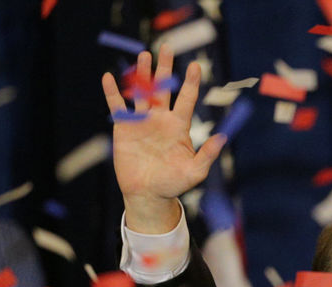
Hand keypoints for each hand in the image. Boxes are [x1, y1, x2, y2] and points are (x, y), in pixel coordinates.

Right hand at [101, 45, 226, 232]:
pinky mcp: (124, 128)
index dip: (191, 83)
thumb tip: (223, 137)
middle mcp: (161, 119)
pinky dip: (113, 92)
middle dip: (165, 68)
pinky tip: (109, 77)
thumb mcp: (195, 172)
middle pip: (164, 88)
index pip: (186, 99)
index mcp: (179, 126)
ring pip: (142, 92)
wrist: (148, 194)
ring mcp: (142, 121)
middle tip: (167, 47)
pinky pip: (118, 106)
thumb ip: (208, 155)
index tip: (196, 66)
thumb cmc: (173, 184)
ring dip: (142, 74)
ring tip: (144, 55)